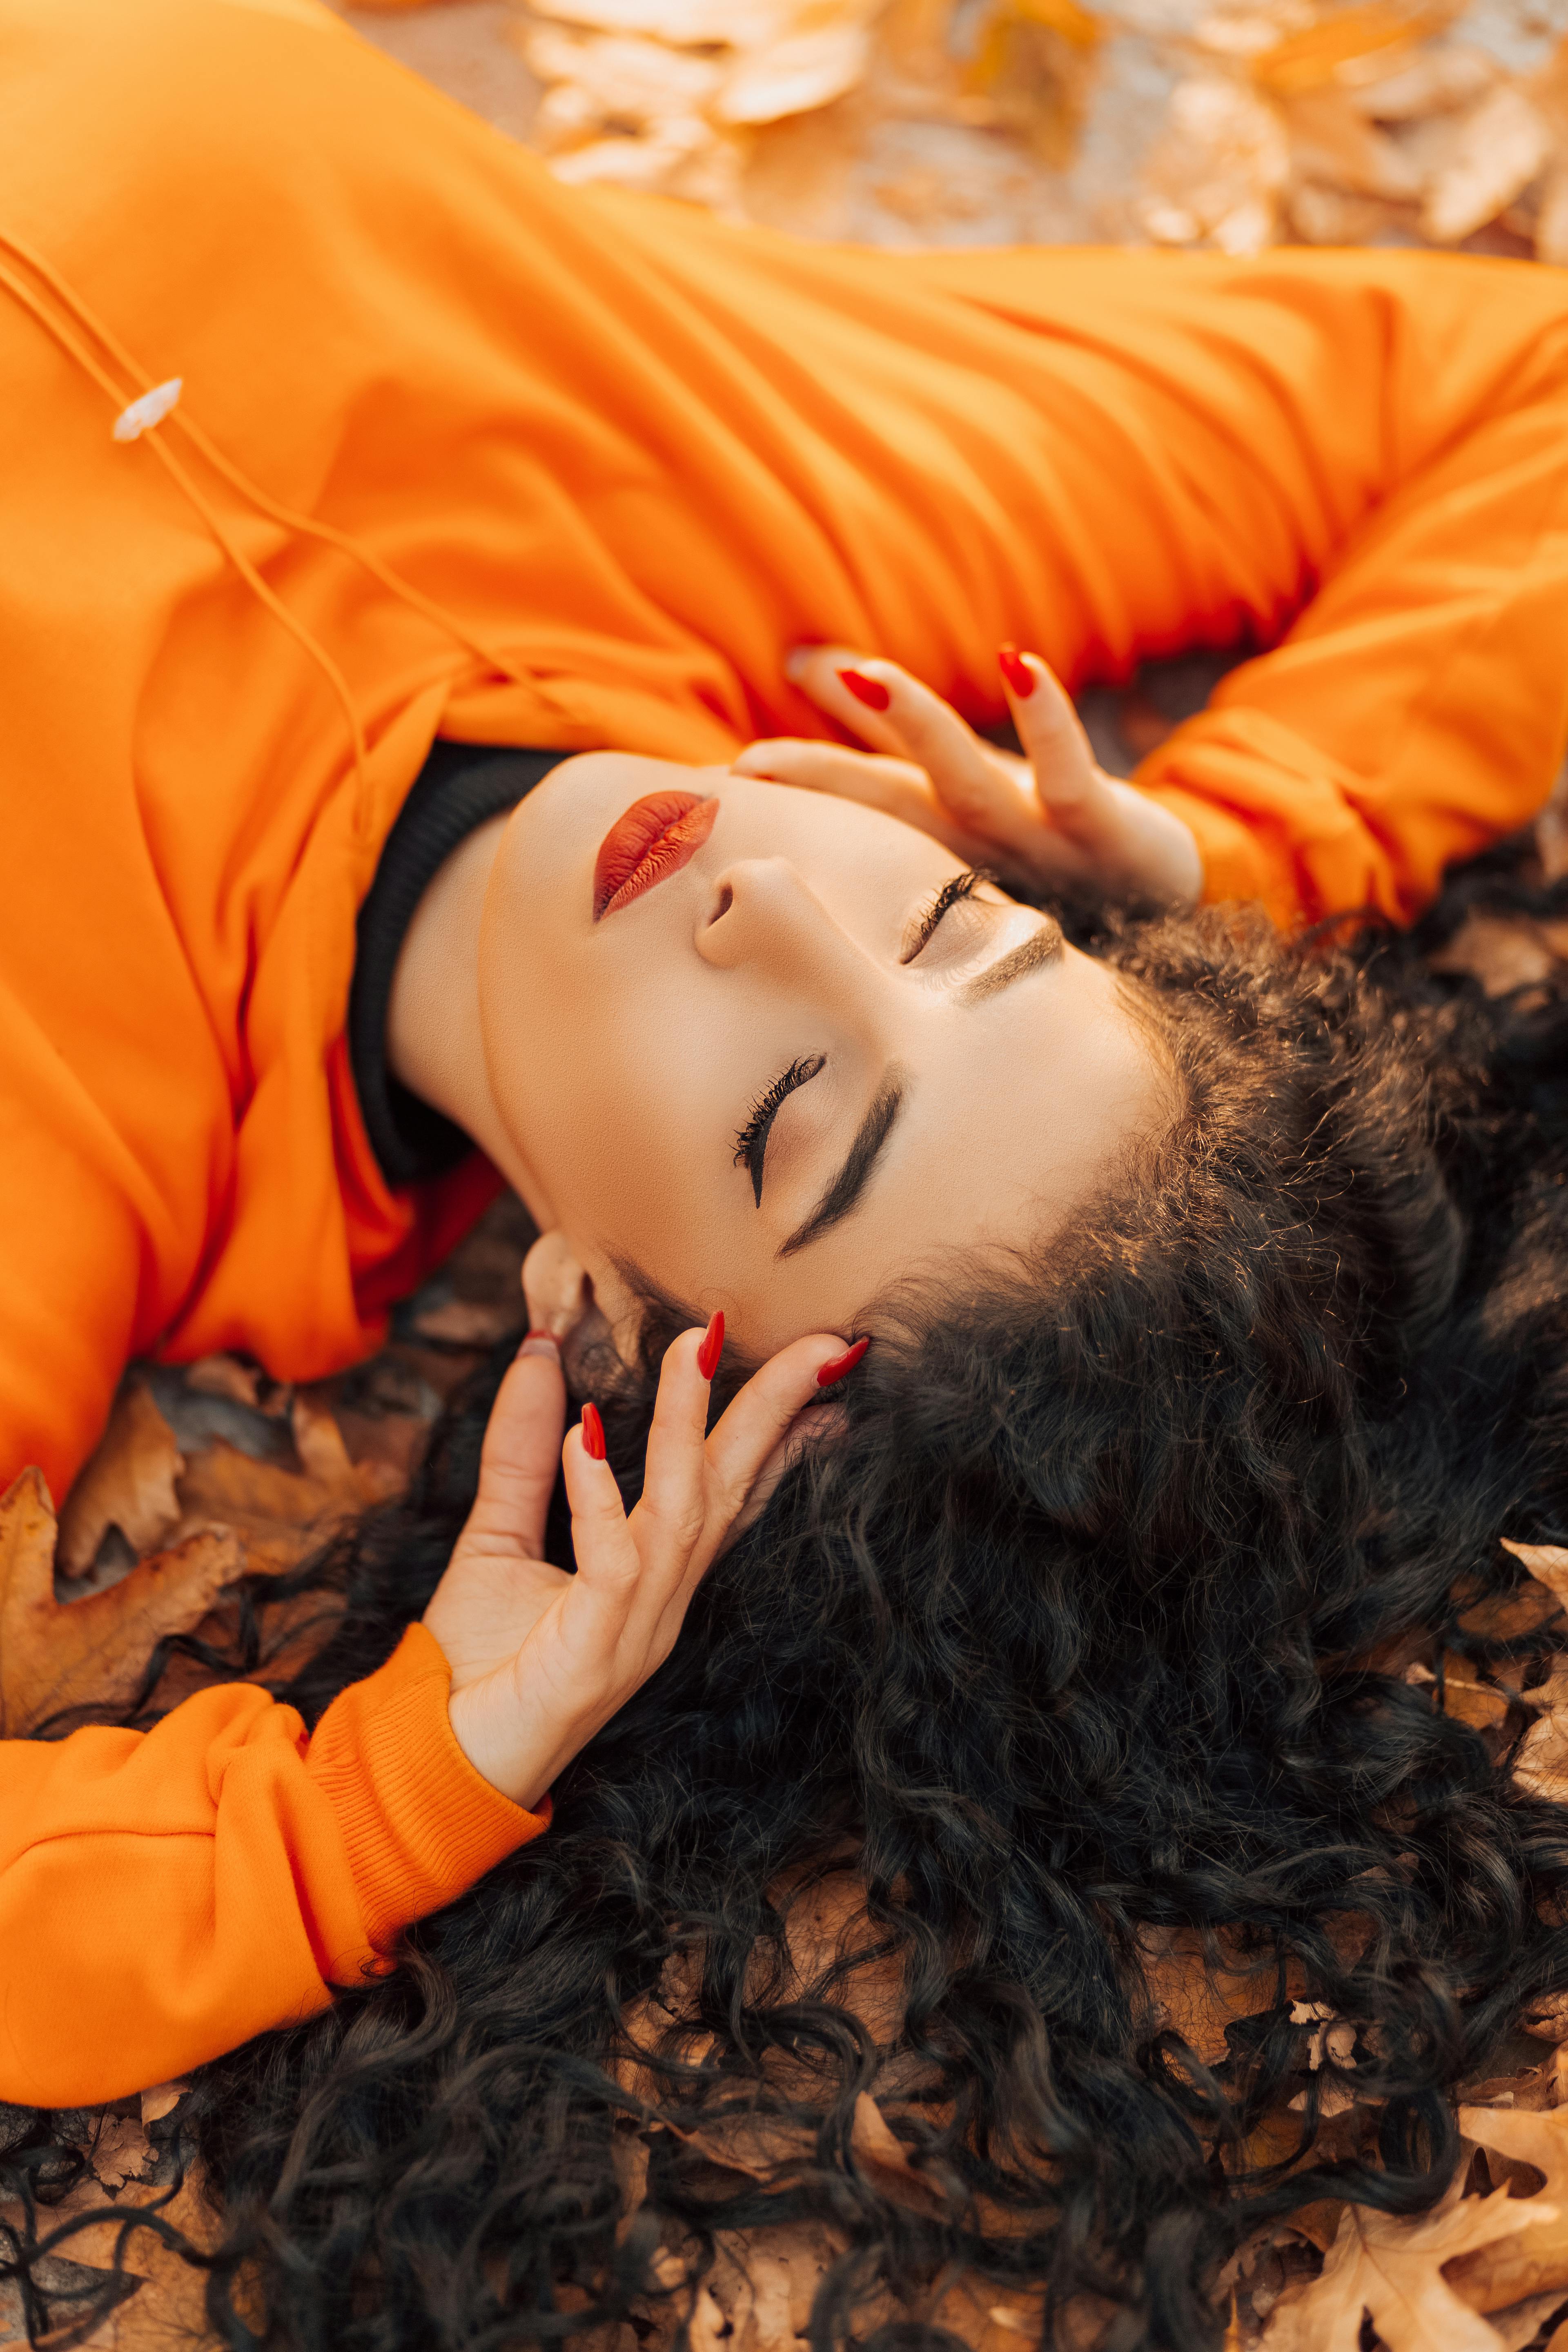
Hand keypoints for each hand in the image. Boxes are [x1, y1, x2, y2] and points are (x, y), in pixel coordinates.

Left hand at [422, 1323, 854, 1809]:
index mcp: (653, 1575)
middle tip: (828, 1339)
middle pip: (732, 1488)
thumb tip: (541, 1355)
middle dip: (779, 1409)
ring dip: (689, 1426)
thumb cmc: (477, 1666)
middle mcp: (663, 1599)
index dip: (782, 1428)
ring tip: (693, 1347)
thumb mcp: (498, 1536)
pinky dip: (601, 1498)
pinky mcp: (594, 1652)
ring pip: (681, 1513)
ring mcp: (637, 1628)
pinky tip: (584, 1439)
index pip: (730, 1488)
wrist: (437, 1766)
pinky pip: (613, 1564)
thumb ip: (522, 1451)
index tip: (827, 1362)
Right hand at [733, 645, 1201, 911]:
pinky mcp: (1099, 820)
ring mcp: (1036, 834)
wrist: (1182, 911)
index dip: (796, 788)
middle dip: (822, 778)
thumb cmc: (1077, 867)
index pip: (859, 807)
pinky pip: (1065, 764)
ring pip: (963, 777)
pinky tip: (1016, 661)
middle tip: (749, 766)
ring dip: (916, 724)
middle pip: (889, 799)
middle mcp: (979, 842)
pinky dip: (1042, 713)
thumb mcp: (994, 821)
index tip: (717, 782)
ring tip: (871, 673)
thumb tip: (847, 735)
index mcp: (948, 844)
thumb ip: (920, 781)